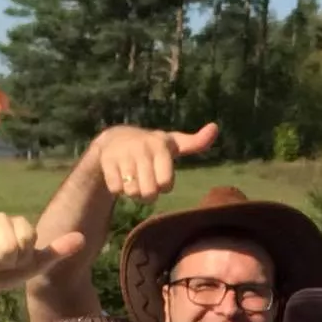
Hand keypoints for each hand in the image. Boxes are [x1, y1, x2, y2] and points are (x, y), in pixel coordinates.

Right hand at [0, 214, 85, 294]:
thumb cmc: (9, 273)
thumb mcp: (35, 265)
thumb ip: (57, 251)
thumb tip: (82, 238)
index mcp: (19, 224)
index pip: (27, 239)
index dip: (21, 257)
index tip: (17, 261)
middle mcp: (0, 218)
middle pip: (9, 244)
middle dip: (5, 262)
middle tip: (0, 263)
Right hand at [93, 123, 219, 199]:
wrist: (115, 139)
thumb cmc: (151, 147)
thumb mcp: (173, 144)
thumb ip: (195, 142)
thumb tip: (215, 127)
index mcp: (160, 145)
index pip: (166, 183)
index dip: (164, 185)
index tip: (160, 174)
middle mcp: (142, 148)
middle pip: (149, 192)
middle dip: (148, 193)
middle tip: (146, 181)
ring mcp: (122, 154)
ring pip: (132, 192)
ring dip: (133, 191)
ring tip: (133, 177)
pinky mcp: (106, 161)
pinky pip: (116, 189)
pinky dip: (118, 188)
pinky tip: (120, 175)